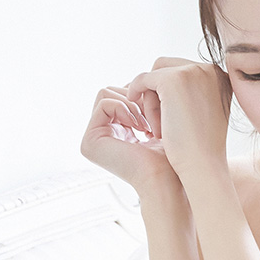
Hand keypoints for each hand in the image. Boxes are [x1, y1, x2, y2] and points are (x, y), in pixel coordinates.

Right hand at [79, 84, 180, 202]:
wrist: (167, 177)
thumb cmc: (169, 155)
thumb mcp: (152, 120)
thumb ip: (138, 103)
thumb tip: (133, 82)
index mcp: (113, 132)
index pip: (118, 94)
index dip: (138, 96)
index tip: (155, 114)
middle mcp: (99, 136)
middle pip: (110, 91)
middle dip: (133, 98)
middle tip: (151, 118)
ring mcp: (91, 140)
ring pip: (105, 93)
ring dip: (130, 104)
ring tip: (145, 125)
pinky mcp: (89, 142)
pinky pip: (104, 103)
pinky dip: (124, 108)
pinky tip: (138, 127)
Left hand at [124, 58, 233, 199]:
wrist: (203, 166)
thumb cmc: (203, 150)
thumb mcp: (205, 115)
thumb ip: (195, 96)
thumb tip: (172, 86)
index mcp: (221, 77)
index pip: (184, 71)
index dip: (168, 92)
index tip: (164, 115)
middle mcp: (209, 69)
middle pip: (168, 68)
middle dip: (158, 93)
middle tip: (158, 123)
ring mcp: (192, 72)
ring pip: (156, 75)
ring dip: (151, 99)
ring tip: (157, 128)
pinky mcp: (173, 80)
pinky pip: (144, 79)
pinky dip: (137, 92)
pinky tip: (137, 112)